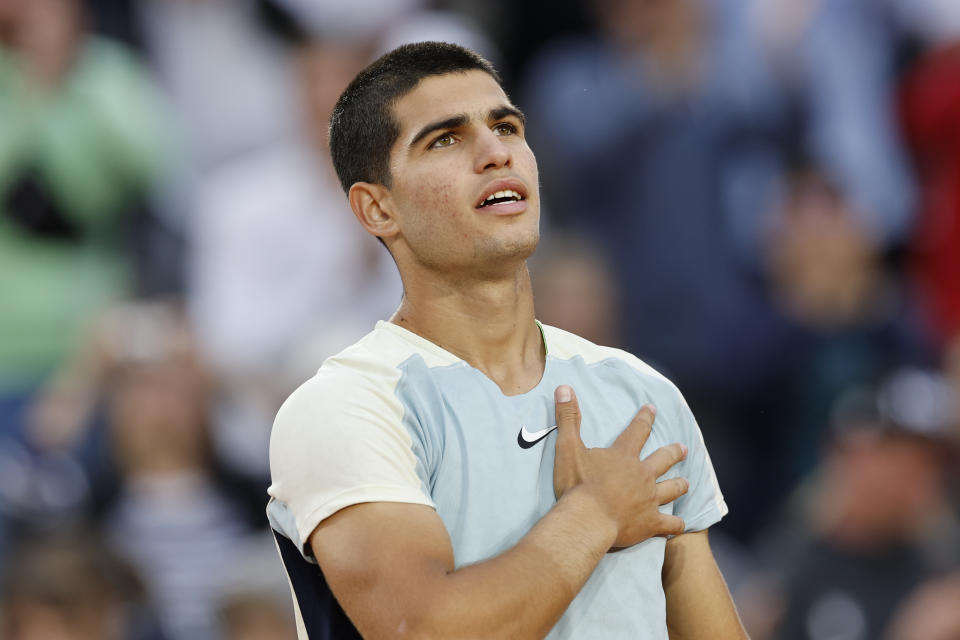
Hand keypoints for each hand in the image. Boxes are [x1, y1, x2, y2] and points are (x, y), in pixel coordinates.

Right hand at [553, 385, 687, 547]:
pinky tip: (680, 525)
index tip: (652, 409)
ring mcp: (649, 499)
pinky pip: (670, 524)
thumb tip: (564, 388)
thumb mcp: (568, 448)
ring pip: (672, 488)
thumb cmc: (577, 485)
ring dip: (679, 485)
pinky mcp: (650, 523)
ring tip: (686, 483)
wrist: (587, 520)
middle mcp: (642, 474)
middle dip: (673, 452)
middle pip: (663, 459)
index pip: (638, 430)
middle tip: (682, 448)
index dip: (645, 418)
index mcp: (624, 456)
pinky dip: (676, 525)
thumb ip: (568, 418)